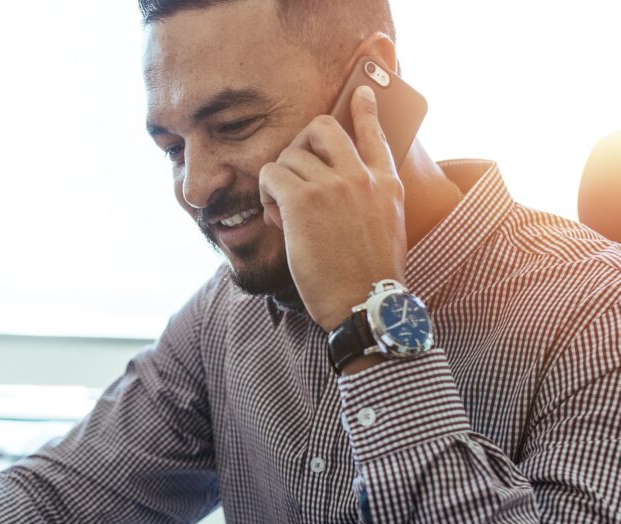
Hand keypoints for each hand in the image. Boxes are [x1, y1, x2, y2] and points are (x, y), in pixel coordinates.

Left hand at [259, 85, 406, 330]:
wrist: (363, 302)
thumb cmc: (369, 276)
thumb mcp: (387, 226)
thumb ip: (371, 199)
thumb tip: (341, 186)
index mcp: (386, 183)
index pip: (375, 133)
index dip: (365, 109)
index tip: (361, 92)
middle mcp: (360, 176)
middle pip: (322, 128)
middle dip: (300, 143)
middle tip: (294, 170)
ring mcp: (331, 185)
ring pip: (288, 154)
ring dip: (278, 180)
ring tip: (284, 210)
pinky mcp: (302, 200)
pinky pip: (270, 174)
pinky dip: (266, 193)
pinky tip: (276, 215)